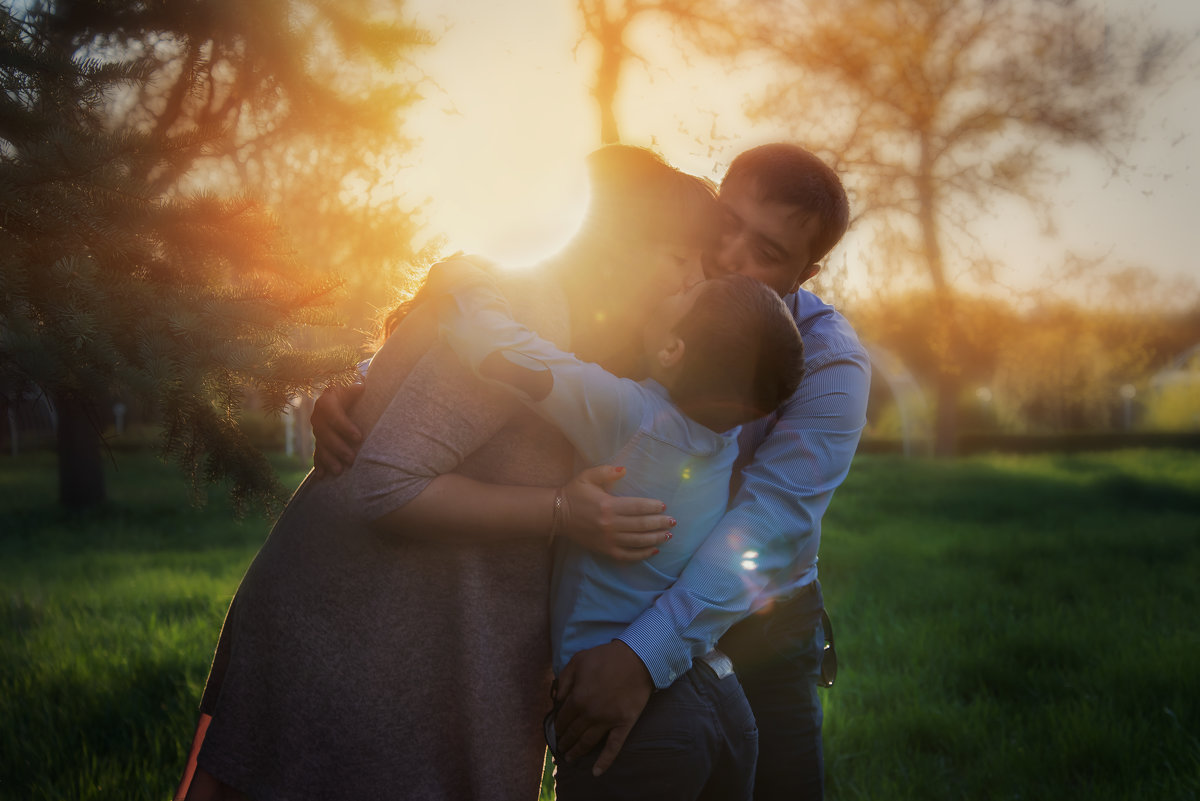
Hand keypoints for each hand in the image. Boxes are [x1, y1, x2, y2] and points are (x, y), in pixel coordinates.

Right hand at [312, 382, 364, 477]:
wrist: (340, 394)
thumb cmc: (350, 390)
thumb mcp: (351, 385)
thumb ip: (353, 388)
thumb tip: (360, 386)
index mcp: (326, 402)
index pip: (333, 415)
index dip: (344, 426)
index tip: (359, 437)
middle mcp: (318, 417)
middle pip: (325, 434)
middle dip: (338, 447)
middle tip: (352, 459)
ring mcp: (317, 430)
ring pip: (321, 446)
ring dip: (328, 460)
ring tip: (339, 472)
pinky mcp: (319, 441)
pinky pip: (317, 453)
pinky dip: (319, 465)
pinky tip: (321, 477)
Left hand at [555, 640, 653, 775]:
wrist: (637, 659)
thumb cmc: (606, 657)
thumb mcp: (578, 660)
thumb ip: (564, 680)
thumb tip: (557, 700)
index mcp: (577, 699)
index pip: (563, 719)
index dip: (558, 726)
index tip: (556, 730)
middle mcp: (590, 714)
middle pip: (573, 733)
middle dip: (564, 741)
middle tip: (561, 747)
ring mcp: (607, 722)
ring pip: (587, 743)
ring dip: (577, 752)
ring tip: (570, 758)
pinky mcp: (623, 725)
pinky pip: (613, 747)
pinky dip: (604, 761)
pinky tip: (596, 772)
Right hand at [560, 465, 672, 561]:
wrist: (557, 515)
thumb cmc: (574, 493)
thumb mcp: (588, 477)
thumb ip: (607, 471)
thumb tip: (624, 469)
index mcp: (608, 505)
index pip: (637, 507)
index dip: (653, 507)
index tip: (664, 506)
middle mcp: (610, 524)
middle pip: (641, 525)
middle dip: (659, 524)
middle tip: (673, 522)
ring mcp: (607, 540)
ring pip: (637, 541)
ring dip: (655, 539)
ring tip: (668, 535)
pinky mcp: (604, 550)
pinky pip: (627, 556)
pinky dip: (642, 555)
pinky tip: (654, 550)